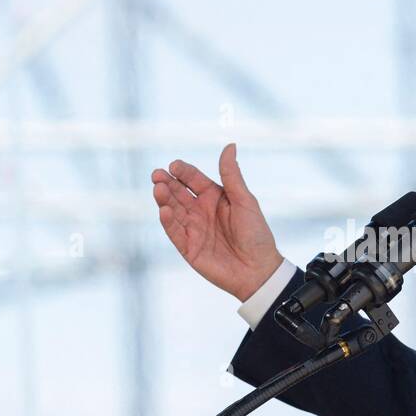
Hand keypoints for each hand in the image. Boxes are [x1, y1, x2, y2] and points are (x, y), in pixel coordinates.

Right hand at [152, 143, 283, 300]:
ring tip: (158, 188)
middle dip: (167, 183)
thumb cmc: (256, 234)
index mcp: (215, 198)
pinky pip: (175, 232)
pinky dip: (168, 221)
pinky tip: (164, 210)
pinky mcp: (188, 248)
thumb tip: (230, 145)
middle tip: (157, 175)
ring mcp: (193, 229)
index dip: (183, 172)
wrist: (258, 270)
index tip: (174, 165)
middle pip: (178, 193)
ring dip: (164, 199)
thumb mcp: (244, 200)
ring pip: (173, 210)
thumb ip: (232, 175)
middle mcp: (201, 212)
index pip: (194, 180)